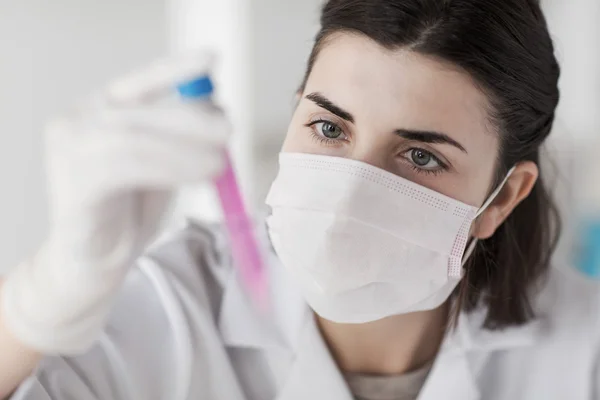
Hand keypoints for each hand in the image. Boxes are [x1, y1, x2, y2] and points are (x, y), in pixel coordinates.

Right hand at [1, 50, 230, 353]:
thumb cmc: (128, 209)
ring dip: (186, 149)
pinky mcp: (74, 183)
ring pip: (136, 136)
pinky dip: (171, 168)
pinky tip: (202, 175)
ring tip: (219, 165)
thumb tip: (220, 110)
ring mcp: (69, 151)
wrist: (94, 261)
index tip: (212, 58)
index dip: (175, 68)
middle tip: (229, 133)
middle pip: (141, 109)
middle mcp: (78, 121)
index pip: (140, 81)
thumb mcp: (161, 163)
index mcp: (99, 109)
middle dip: (191, 118)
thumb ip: (179, 136)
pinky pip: (128, 166)